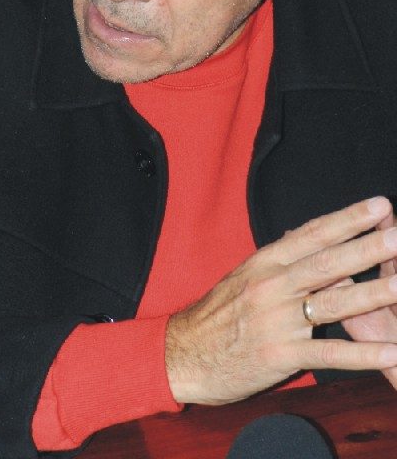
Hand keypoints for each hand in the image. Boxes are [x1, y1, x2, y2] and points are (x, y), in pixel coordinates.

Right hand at [165, 197, 396, 404]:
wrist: (184, 353)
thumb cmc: (218, 314)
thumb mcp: (244, 276)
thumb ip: (280, 260)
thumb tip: (311, 240)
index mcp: (265, 262)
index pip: (312, 234)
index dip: (347, 219)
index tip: (379, 205)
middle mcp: (272, 285)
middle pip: (328, 262)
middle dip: (368, 247)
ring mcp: (277, 320)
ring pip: (333, 303)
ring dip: (373, 294)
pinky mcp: (280, 355)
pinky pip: (328, 355)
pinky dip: (362, 355)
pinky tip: (391, 353)